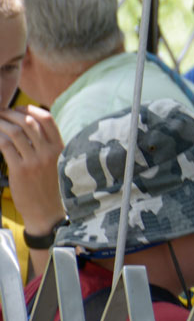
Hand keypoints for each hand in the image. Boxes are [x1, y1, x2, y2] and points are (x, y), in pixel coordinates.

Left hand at [0, 106, 64, 232]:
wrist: (46, 211)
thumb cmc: (49, 186)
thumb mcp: (54, 163)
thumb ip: (46, 145)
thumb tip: (28, 125)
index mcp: (60, 148)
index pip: (47, 119)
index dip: (30, 109)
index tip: (17, 109)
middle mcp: (49, 152)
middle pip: (29, 122)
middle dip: (10, 114)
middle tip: (0, 114)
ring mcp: (35, 161)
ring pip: (16, 132)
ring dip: (1, 124)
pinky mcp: (21, 170)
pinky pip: (6, 146)